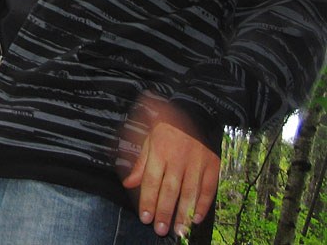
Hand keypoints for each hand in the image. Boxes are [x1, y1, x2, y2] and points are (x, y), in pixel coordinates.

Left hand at [120, 96, 219, 237]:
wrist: (195, 111)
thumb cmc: (167, 127)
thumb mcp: (148, 138)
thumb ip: (140, 163)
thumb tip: (129, 184)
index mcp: (160, 150)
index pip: (152, 181)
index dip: (148, 201)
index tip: (145, 218)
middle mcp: (178, 158)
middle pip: (171, 189)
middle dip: (165, 211)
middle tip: (160, 230)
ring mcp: (197, 162)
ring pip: (190, 192)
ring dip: (184, 213)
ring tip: (179, 230)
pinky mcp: (213, 164)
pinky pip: (209, 187)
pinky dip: (204, 204)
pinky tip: (196, 217)